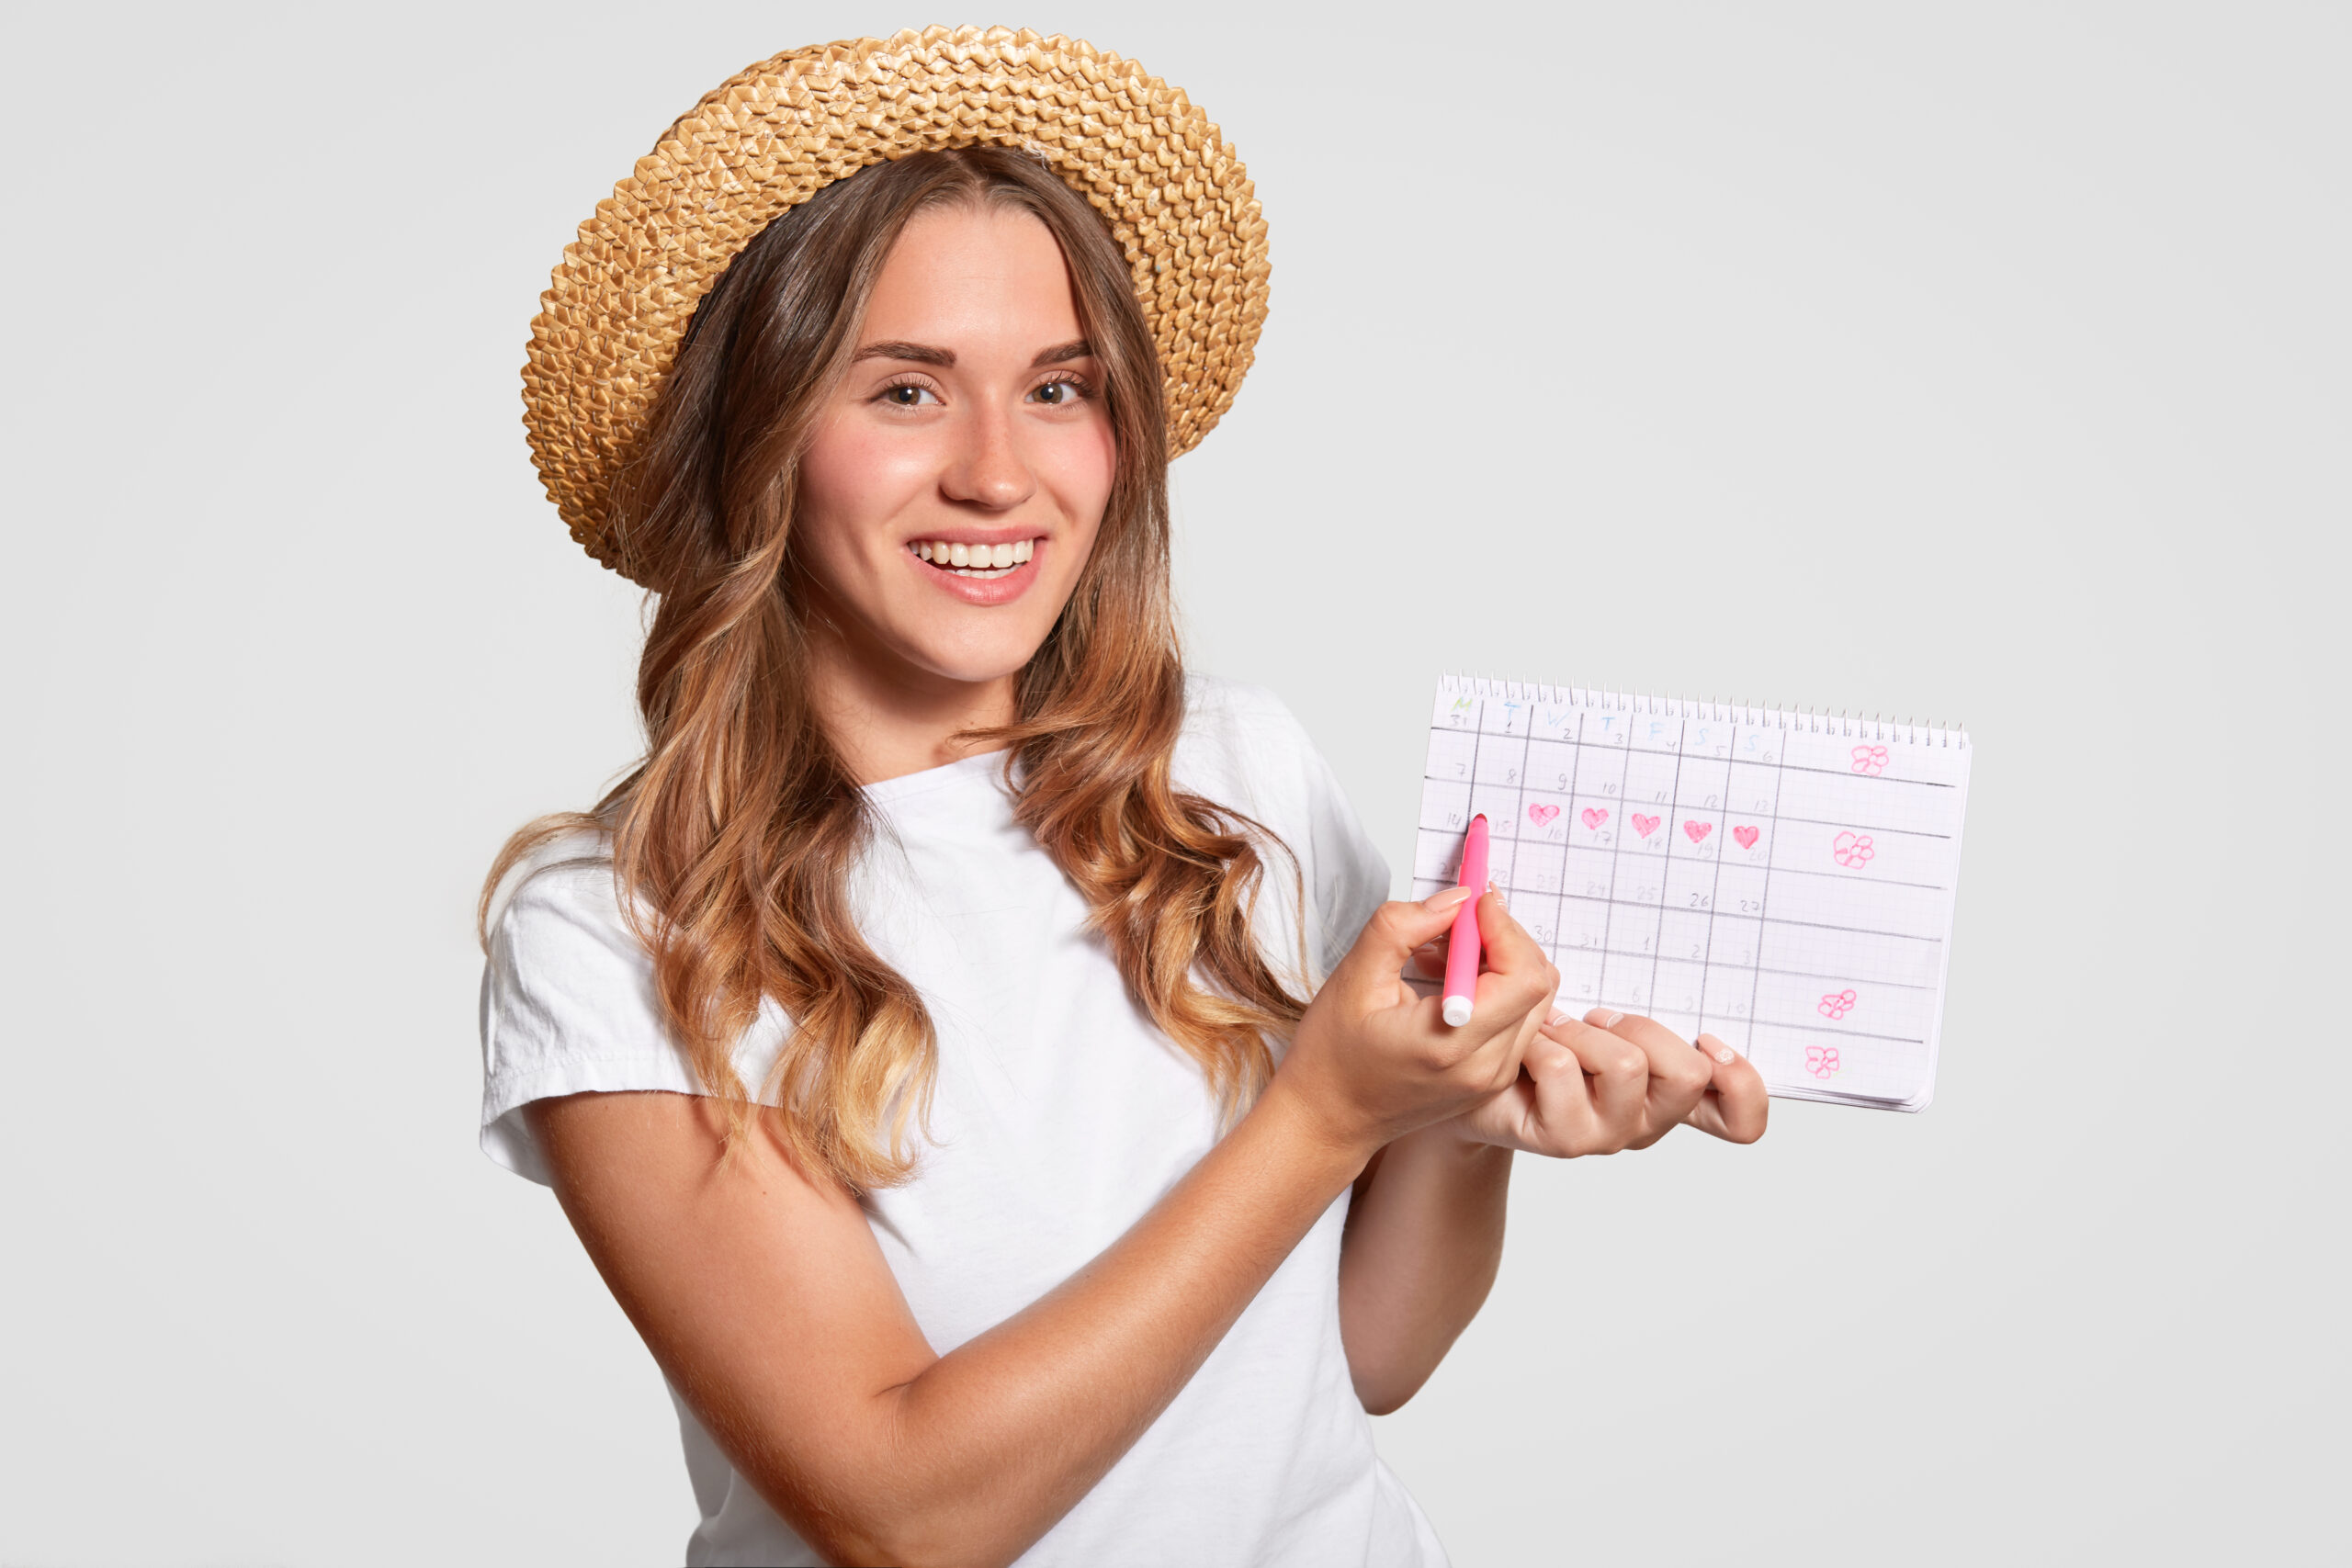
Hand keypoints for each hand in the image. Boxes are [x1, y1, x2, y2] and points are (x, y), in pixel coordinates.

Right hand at [1272, 887, 1559, 1163]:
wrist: (1329, 1120)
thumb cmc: (1332, 1058)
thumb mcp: (1354, 979)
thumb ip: (1401, 928)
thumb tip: (1454, 900)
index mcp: (1452, 1044)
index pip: (1522, 977)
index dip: (1506, 928)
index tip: (1475, 901)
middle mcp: (1485, 1068)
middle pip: (1537, 985)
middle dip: (1507, 939)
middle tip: (1461, 920)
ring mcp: (1493, 1078)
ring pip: (1534, 1000)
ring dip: (1504, 961)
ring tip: (1449, 951)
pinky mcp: (1492, 1079)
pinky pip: (1519, 1020)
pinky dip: (1498, 987)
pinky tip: (1453, 978)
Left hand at [1442, 1006, 1769, 1155]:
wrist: (1470, 1078)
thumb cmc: (1542, 1037)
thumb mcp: (1599, 1010)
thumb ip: (1635, 991)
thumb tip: (1663, 932)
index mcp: (1668, 1091)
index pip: (1741, 1118)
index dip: (1741, 1083)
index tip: (1710, 1038)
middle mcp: (1647, 1120)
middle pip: (1690, 1075)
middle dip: (1642, 1026)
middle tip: (1599, 1019)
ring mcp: (1607, 1135)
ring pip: (1627, 1066)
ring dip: (1582, 1031)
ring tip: (1553, 1031)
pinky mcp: (1563, 1139)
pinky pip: (1562, 1068)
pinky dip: (1541, 1041)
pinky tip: (1527, 1046)